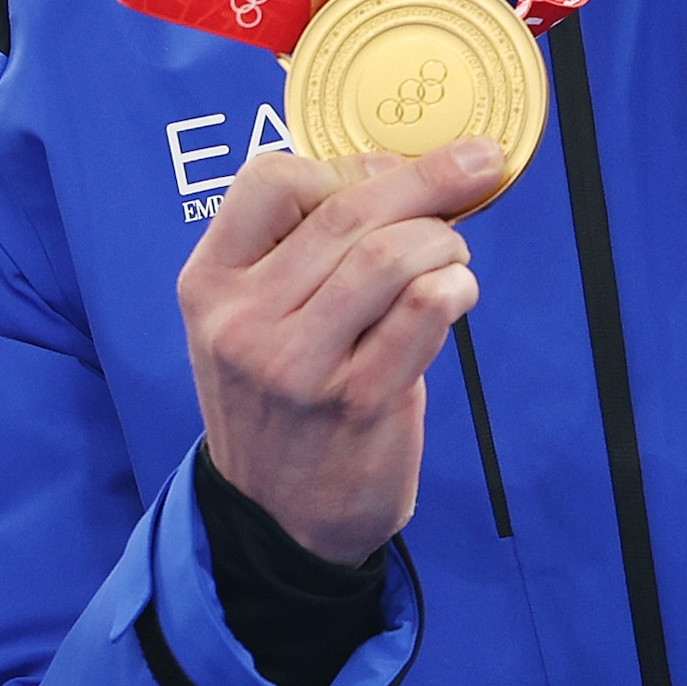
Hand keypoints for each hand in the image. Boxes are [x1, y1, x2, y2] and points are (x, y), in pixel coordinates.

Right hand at [178, 142, 496, 565]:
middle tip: (475, 164)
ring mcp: (298, 365)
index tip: (388, 172)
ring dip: (443, 239)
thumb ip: (298, 254)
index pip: (269, 180)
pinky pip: (424, 310)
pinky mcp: (358, 402)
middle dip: (428, 177)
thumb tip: (396, 173)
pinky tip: (457, 292)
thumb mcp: (249, 323)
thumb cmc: (278, 404)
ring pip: (389, 254)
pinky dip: (455, 285)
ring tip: (452, 255)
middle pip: (347, 210)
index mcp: (210, 285)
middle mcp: (244, 321)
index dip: (343, 165)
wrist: (277, 521)